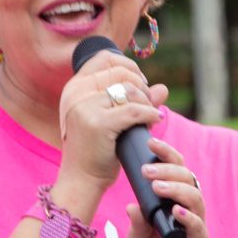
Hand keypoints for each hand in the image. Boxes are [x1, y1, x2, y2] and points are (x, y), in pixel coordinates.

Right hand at [55, 50, 167, 198]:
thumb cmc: (95, 150)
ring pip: (129, 90)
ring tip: (149, 116)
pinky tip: (155, 120)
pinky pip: (135, 111)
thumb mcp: (112, 120)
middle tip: (148, 104)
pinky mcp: (98, 122)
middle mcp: (76, 92)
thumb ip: (135, 101)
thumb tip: (163, 88)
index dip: (128, 66)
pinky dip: (150, 114)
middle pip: (121, 73)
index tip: (140, 82)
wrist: (81, 179)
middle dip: (141, 86)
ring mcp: (85, 106)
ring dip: (146, 102)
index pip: (104, 58)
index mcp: (74, 87)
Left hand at [126, 137, 213, 237]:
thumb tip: (133, 206)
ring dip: (176, 188)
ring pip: (195, 197)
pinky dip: (188, 217)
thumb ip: (137, 224)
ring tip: (157, 184)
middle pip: (187, 178)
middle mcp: (187, 210)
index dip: (166, 155)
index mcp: (172, 204)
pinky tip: (176, 212)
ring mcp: (195, 227)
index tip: (150, 142)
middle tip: (147, 168)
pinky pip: (198, 227)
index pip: (174, 172)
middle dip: (168, 167)